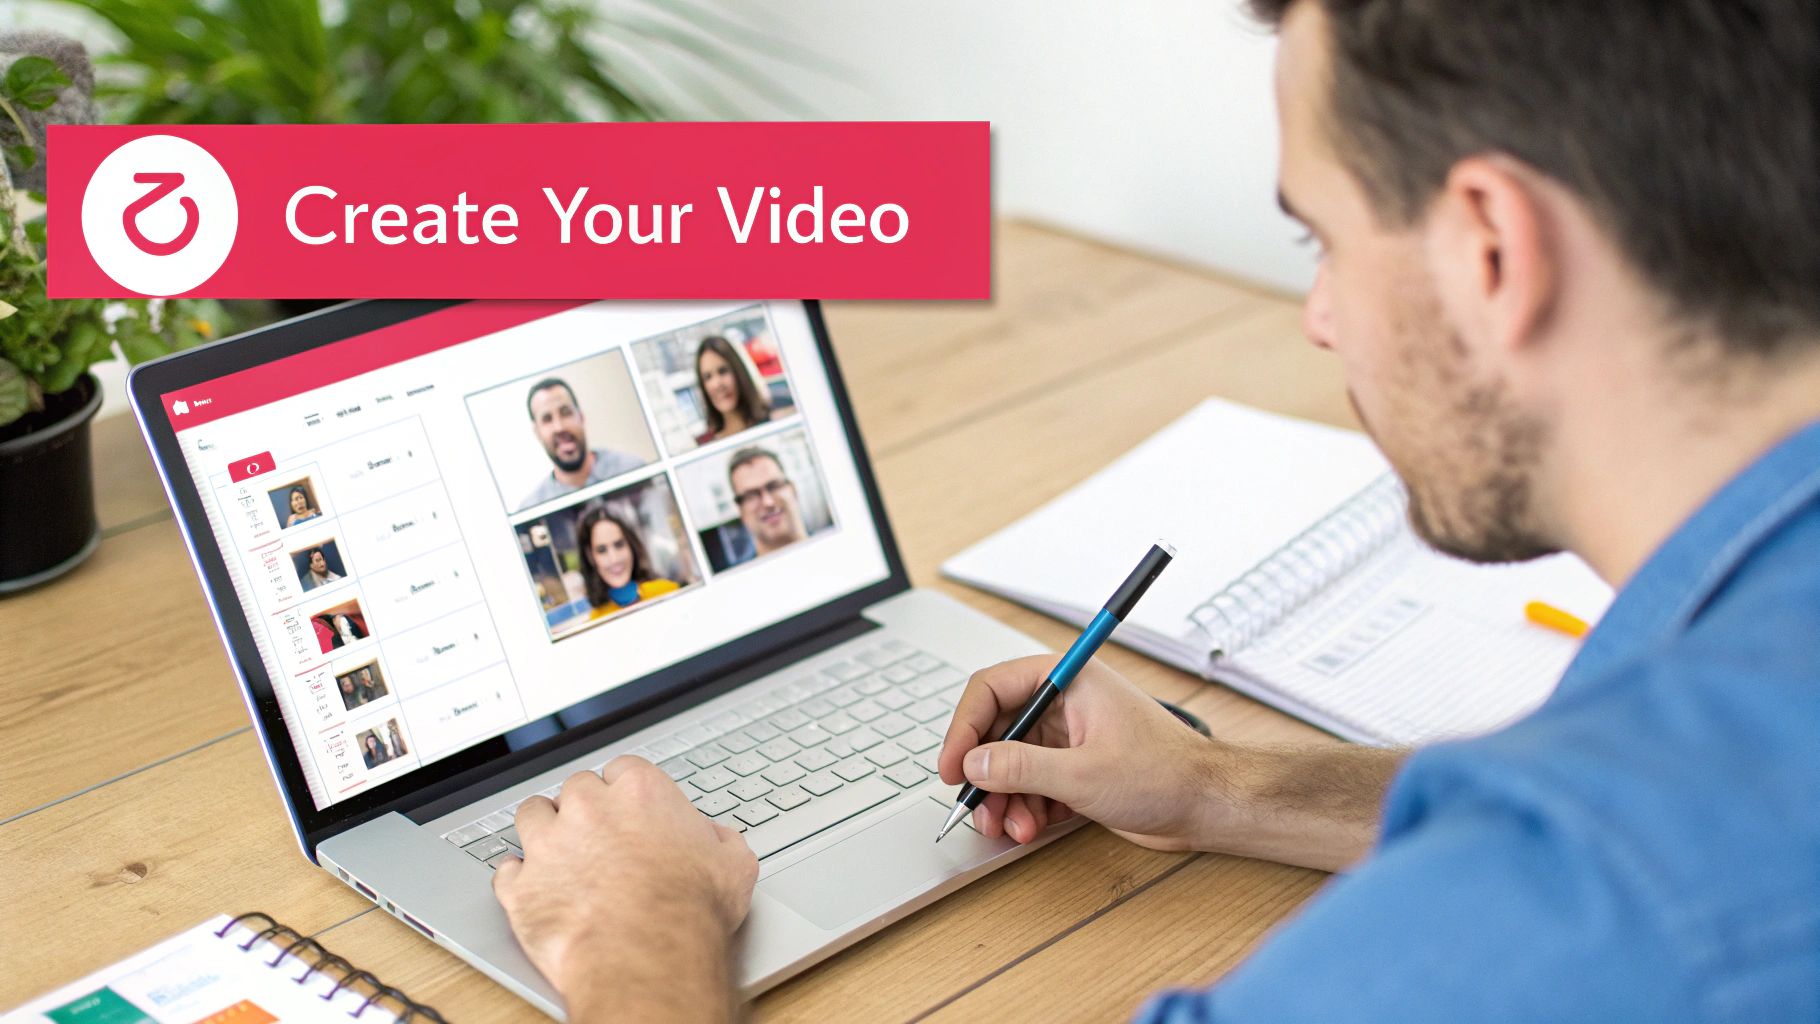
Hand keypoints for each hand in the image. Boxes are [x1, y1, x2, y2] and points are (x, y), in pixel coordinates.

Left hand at [493, 756, 757, 1019]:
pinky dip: (518, 879)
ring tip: (557, 851)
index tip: (630, 810)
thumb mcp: (733, 866)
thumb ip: (722, 840)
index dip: (626, 792)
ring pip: (532, 814)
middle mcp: (589, 807)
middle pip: (576, 788)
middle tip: (599, 836)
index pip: (623, 770)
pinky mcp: (521, 886)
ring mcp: (549, 844)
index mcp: (640, 792)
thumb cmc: (689, 912)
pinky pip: (507, 871)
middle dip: (585, 809)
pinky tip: (532, 887)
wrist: (648, 957)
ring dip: (543, 830)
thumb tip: (719, 840)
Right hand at [938, 655, 1219, 850]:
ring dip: (1004, 798)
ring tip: (1011, 827)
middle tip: (977, 809)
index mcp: (1066, 680)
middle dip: (985, 774)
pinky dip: (1024, 807)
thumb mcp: (1084, 774)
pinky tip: (1032, 827)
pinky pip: (1030, 783)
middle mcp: (1063, 702)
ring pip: (1010, 762)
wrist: (1208, 805)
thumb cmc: (1167, 773)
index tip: (951, 767)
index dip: (963, 728)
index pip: (991, 689)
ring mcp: (1068, 736)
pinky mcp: (1074, 767)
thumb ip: (1022, 768)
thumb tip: (975, 763)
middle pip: (996, 730)